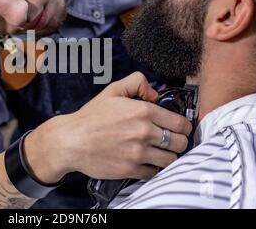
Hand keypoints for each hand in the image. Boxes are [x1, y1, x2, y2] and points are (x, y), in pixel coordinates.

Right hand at [49, 72, 191, 180]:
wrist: (71, 141)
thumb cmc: (91, 117)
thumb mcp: (113, 90)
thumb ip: (137, 82)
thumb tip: (154, 94)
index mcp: (143, 111)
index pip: (180, 123)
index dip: (183, 126)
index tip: (179, 128)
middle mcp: (144, 132)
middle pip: (180, 142)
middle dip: (178, 141)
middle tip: (170, 140)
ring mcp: (138, 153)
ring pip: (171, 159)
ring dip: (168, 156)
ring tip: (160, 152)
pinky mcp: (131, 169)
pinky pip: (155, 172)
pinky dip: (153, 168)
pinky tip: (146, 161)